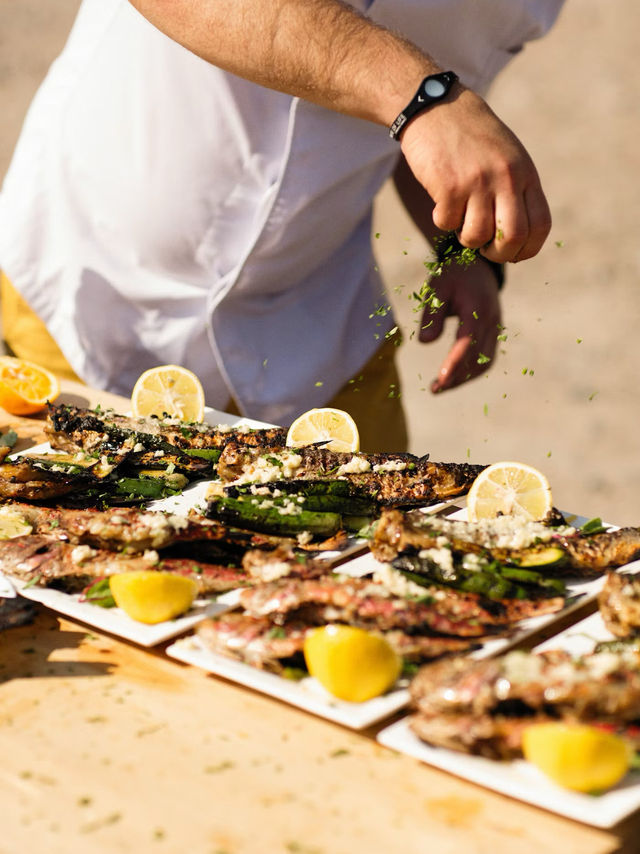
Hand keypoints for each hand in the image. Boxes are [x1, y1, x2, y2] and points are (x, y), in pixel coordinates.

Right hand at [401, 86, 551, 263]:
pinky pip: (447, 224)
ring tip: (459, 220)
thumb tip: (513, 239)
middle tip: (485, 248)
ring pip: (477, 236)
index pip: (540, 225)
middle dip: (498, 254)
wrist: (436, 106)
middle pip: (513, 238)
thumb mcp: (505, 157)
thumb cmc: (470, 137)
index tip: (512, 253)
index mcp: (525, 173)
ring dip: (466, 238)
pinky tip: (440, 201)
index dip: (527, 249)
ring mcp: (478, 182)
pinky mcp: (449, 186)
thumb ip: (514, 190)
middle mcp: (506, 178)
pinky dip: (441, 220)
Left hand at [419, 255, 501, 392]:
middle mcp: (490, 320)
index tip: (441, 378)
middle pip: (477, 357)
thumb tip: (425, 343)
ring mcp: (495, 328)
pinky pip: (486, 359)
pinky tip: (454, 378)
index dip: (455, 361)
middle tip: (434, 389)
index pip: (467, 341)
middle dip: (457, 376)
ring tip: (440, 387)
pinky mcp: (494, 334)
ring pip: (484, 362)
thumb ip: (432, 315)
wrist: (478, 266)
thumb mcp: (437, 288)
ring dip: (464, 378)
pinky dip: (471, 371)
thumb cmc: (453, 276)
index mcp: (477, 307)